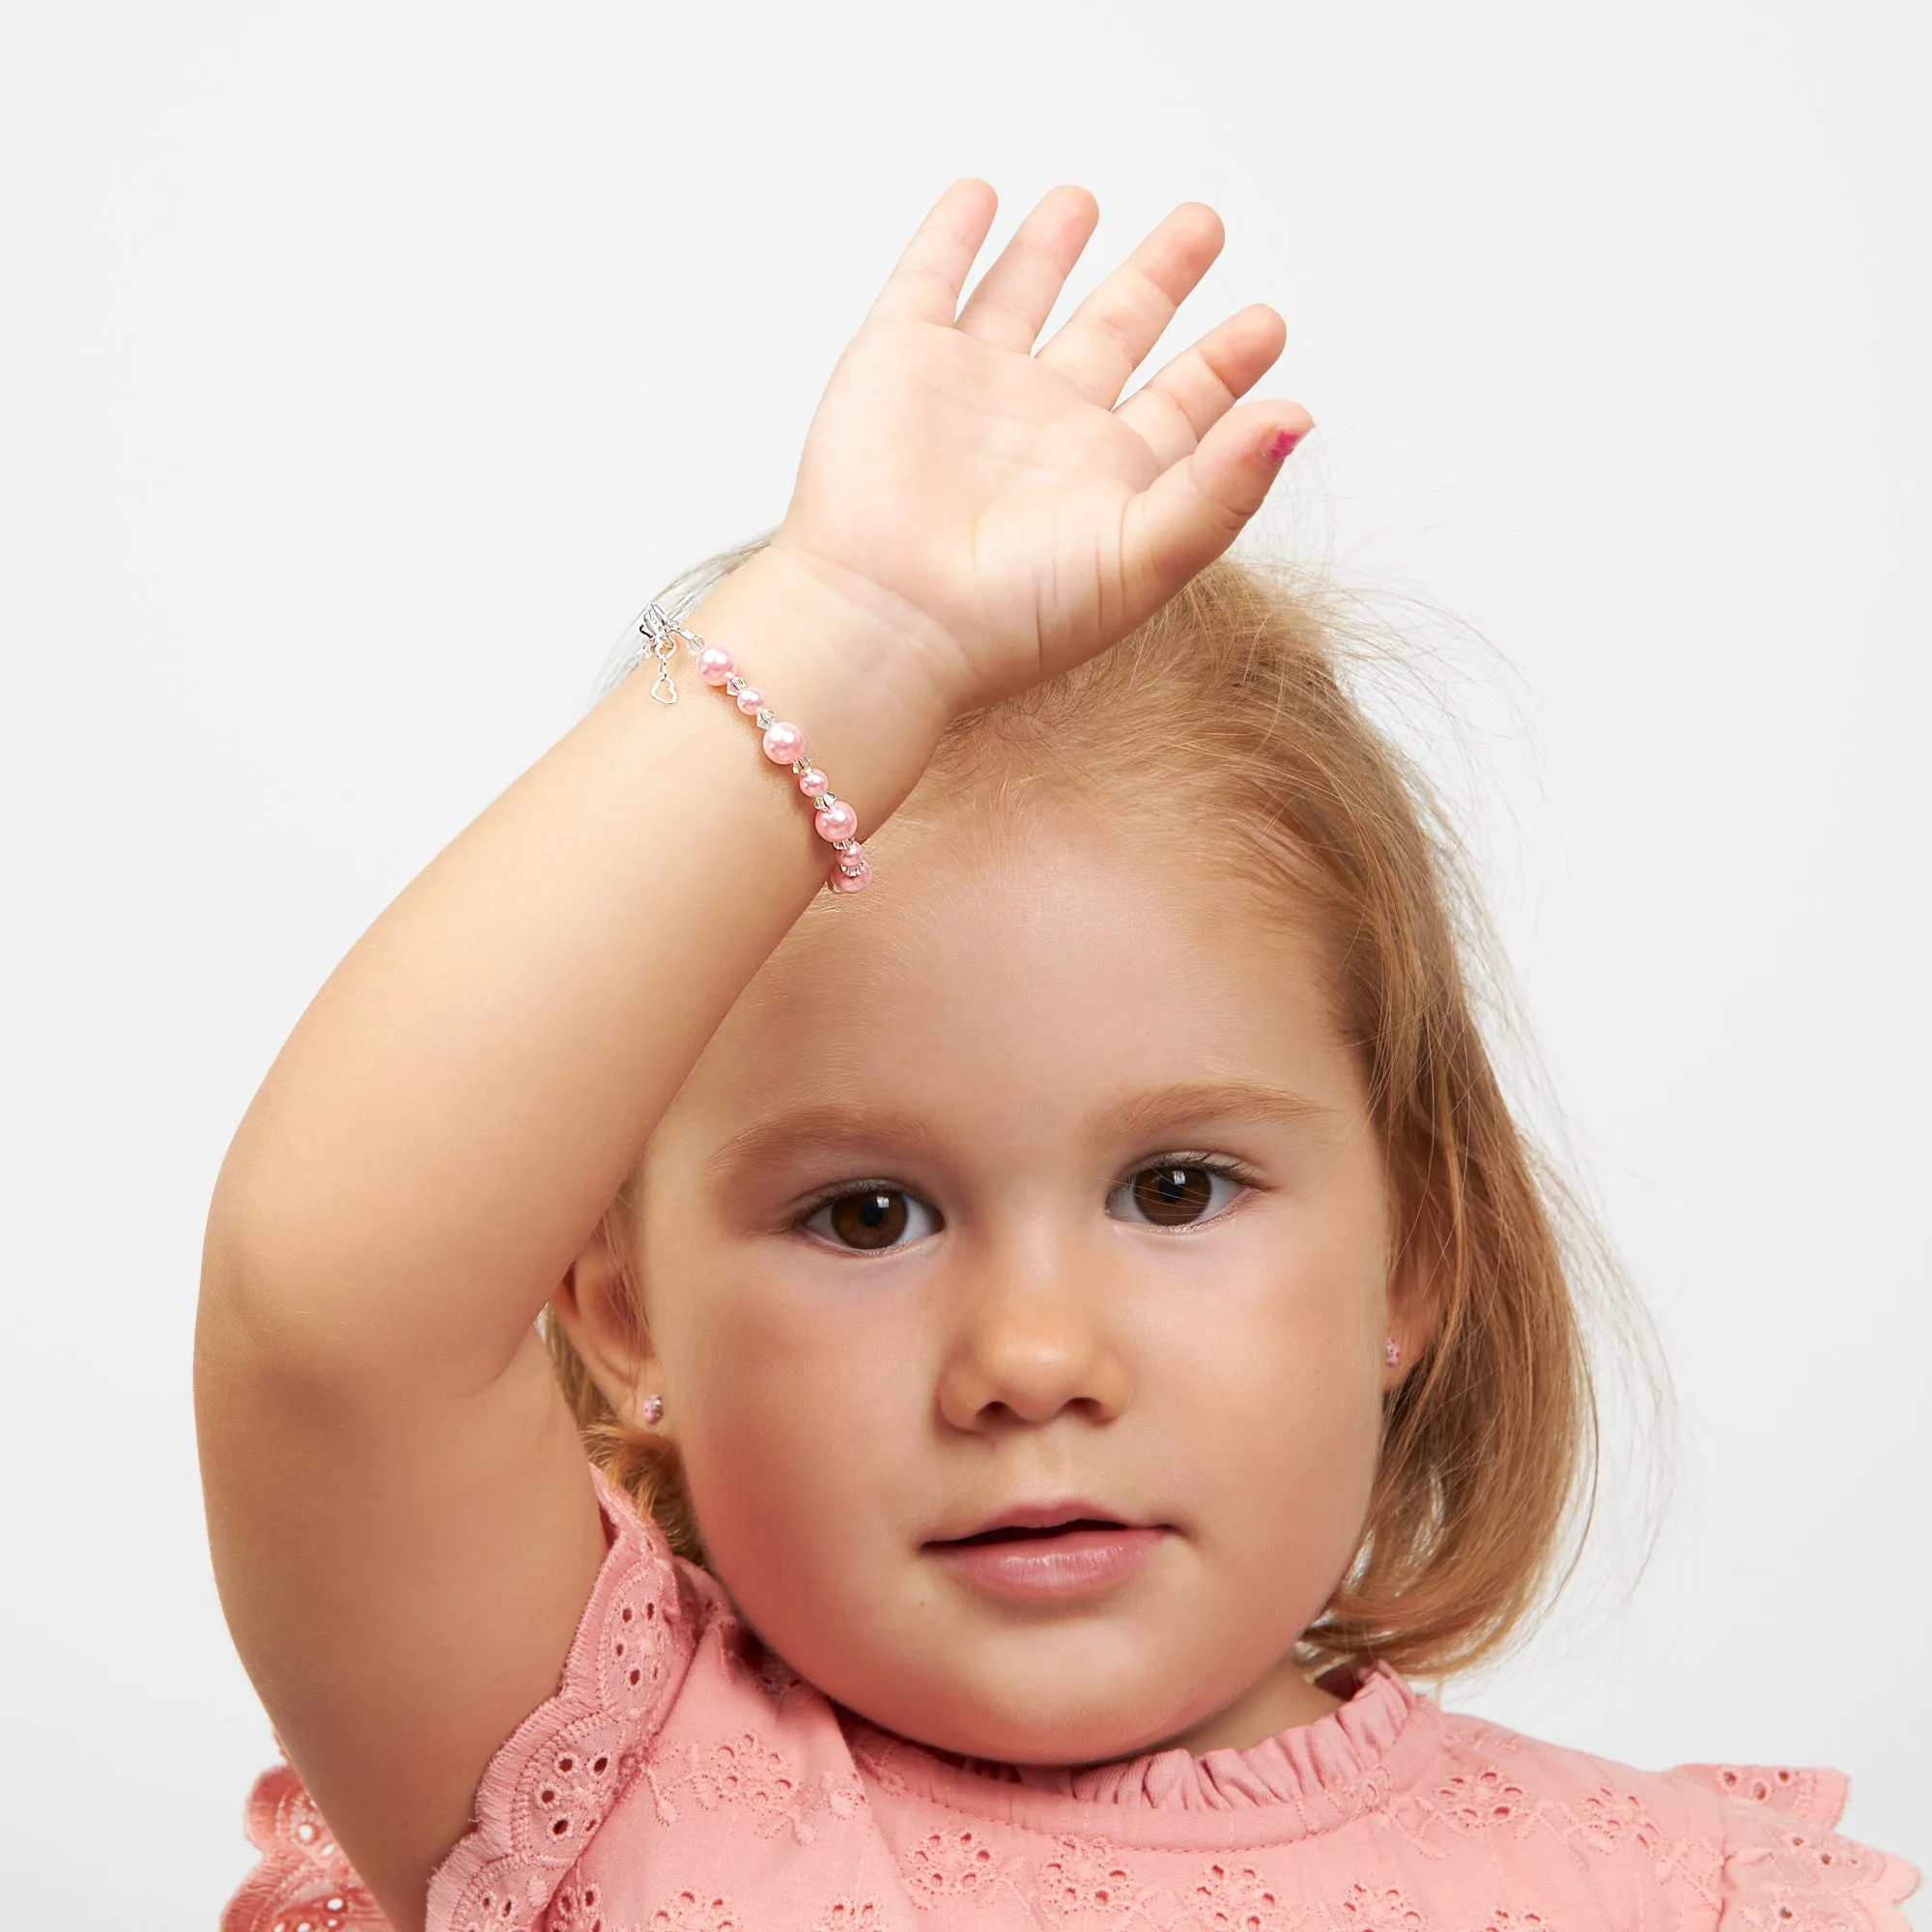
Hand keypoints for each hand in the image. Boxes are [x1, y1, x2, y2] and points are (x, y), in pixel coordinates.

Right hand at [766, 179, 1311, 719]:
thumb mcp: (1144, 558)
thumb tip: (1296, 420)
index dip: (1224, 365)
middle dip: (1159, 280)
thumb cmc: (1014, 616)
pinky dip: (952, 237)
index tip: (1265, 325)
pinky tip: (979, 197)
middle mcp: (1042, 430)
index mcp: (1107, 479)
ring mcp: (969, 392)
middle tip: (1203, 226)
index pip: (1181, 406)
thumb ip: (1223, 488)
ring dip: (1051, 248)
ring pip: (1022, 297)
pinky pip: (930, 280)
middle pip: (1114, 333)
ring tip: (1084, 198)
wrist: (890, 620)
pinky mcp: (898, 361)